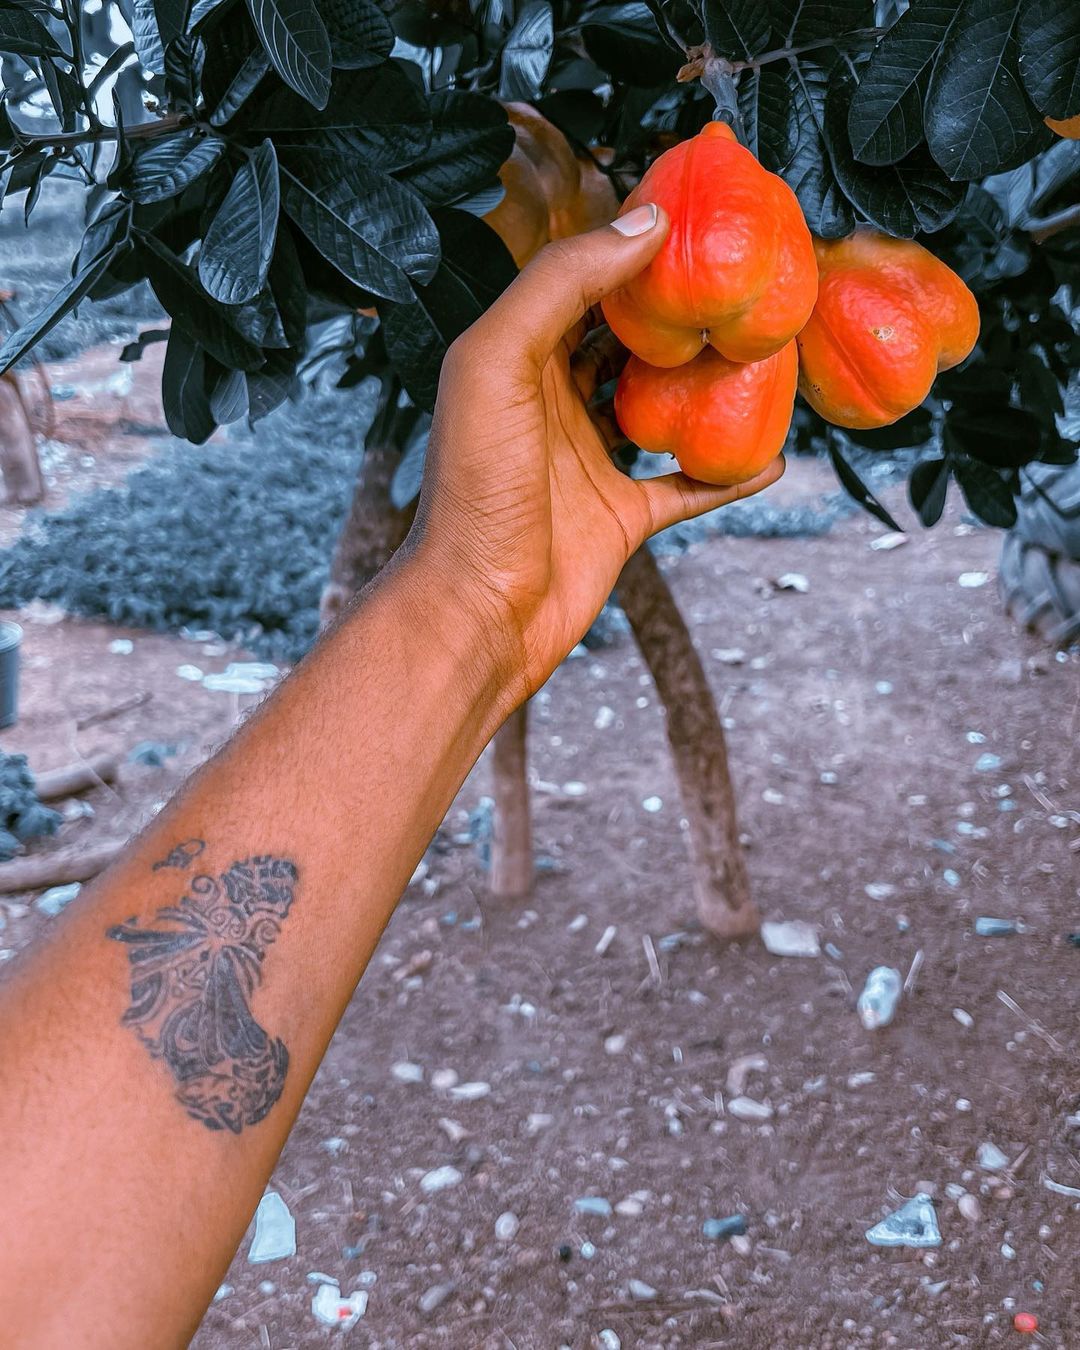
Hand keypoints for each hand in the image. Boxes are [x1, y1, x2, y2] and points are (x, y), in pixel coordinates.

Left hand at [409, 203, 785, 707]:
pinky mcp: (622, 517)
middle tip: (744, 280)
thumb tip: (645, 220)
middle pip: (629, 343)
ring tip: (766, 352)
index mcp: (520, 358)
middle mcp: (556, 403)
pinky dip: (728, 473)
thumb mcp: (499, 361)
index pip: (581, 283)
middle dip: (680, 313)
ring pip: (663, 408)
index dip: (631, 248)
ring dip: (710, 384)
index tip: (696, 218)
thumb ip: (562, 285)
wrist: (480, 610)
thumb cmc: (475, 488)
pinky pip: (687, 487)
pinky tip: (773, 453)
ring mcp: (591, 460)